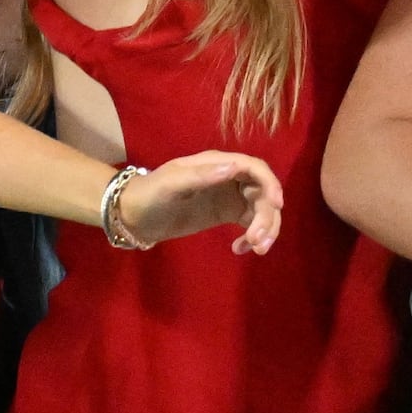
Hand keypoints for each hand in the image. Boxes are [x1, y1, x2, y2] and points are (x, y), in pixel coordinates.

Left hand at [119, 148, 284, 255]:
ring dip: (265, 228)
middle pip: (263, 192)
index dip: (270, 183)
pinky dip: (252, 236)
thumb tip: (235, 167)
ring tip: (255, 249)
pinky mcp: (226, 213)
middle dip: (268, 216)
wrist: (134, 215)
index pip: (255, 167)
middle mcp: (228, 177)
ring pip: (261, 209)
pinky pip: (251, 222)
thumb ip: (201, 176)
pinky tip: (239, 249)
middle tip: (259, 241)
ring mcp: (229, 195)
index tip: (277, 205)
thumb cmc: (149, 194)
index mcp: (216, 163)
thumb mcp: (172, 184)